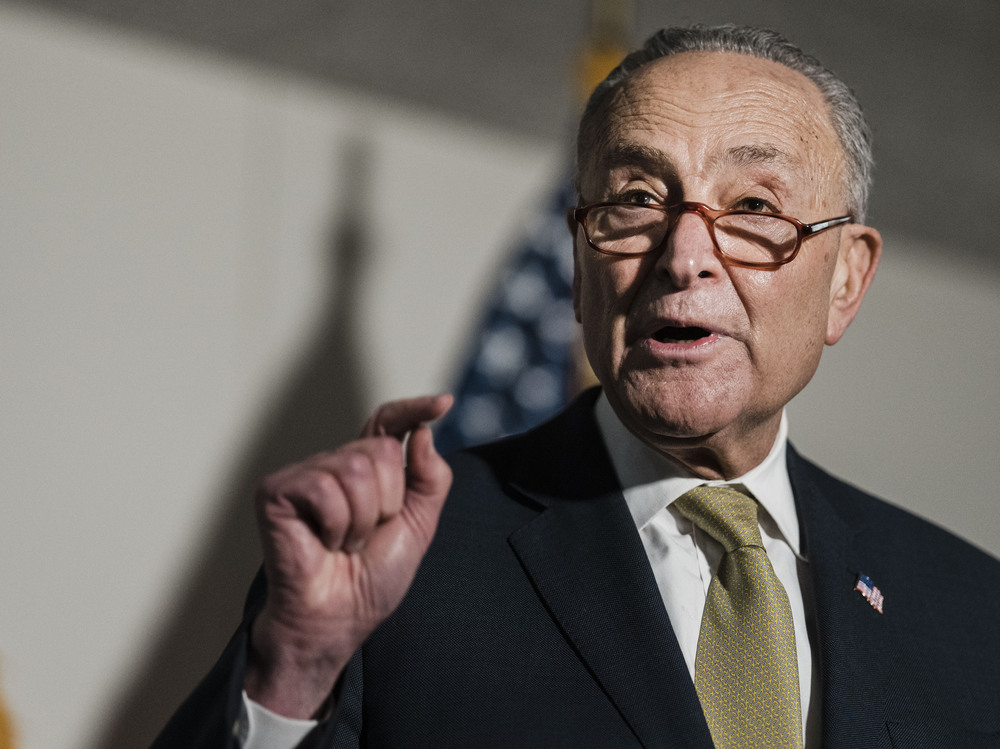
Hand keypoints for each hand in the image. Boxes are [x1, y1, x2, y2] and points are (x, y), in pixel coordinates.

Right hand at [244, 394, 453, 717]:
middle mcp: (334, 464)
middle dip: (388, 502)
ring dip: (362, 520)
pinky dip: (335, 525)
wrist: (340, 618)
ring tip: (344, 543)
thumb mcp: (419, 525)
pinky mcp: (277, 491)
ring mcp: (303, 475)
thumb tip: (424, 433)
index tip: (444, 403)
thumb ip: (430, 478)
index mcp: (366, 469)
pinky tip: (323, 543)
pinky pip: (325, 489)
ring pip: (355, 468)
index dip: (413, 409)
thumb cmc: (371, 579)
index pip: (388, 422)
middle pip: (381, 450)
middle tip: (365, 536)